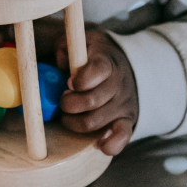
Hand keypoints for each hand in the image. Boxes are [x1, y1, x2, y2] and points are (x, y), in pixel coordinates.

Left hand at [56, 27, 137, 155]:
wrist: (124, 67)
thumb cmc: (92, 56)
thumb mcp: (80, 42)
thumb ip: (65, 47)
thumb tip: (59, 63)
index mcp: (107, 62)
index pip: (98, 70)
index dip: (81, 79)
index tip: (69, 82)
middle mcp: (118, 84)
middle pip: (91, 101)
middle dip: (68, 103)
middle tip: (63, 99)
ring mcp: (123, 104)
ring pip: (95, 121)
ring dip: (74, 122)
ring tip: (69, 114)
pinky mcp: (127, 121)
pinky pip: (122, 137)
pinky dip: (110, 144)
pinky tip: (99, 143)